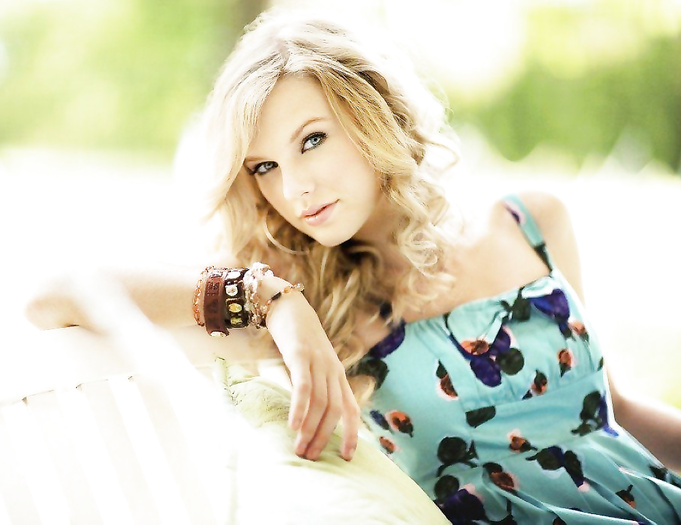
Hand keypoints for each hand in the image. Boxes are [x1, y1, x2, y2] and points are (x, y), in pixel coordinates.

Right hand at [265, 288, 359, 461]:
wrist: (289, 306)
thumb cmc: (298, 340)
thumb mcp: (312, 365)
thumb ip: (314, 386)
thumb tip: (307, 416)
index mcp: (337, 374)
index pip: (351, 409)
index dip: (351, 434)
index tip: (346, 457)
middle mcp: (332, 369)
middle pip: (334, 410)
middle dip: (323, 437)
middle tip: (310, 458)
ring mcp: (318, 361)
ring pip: (320, 401)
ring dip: (310, 429)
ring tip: (299, 449)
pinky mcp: (300, 354)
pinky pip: (303, 386)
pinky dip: (301, 407)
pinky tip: (293, 425)